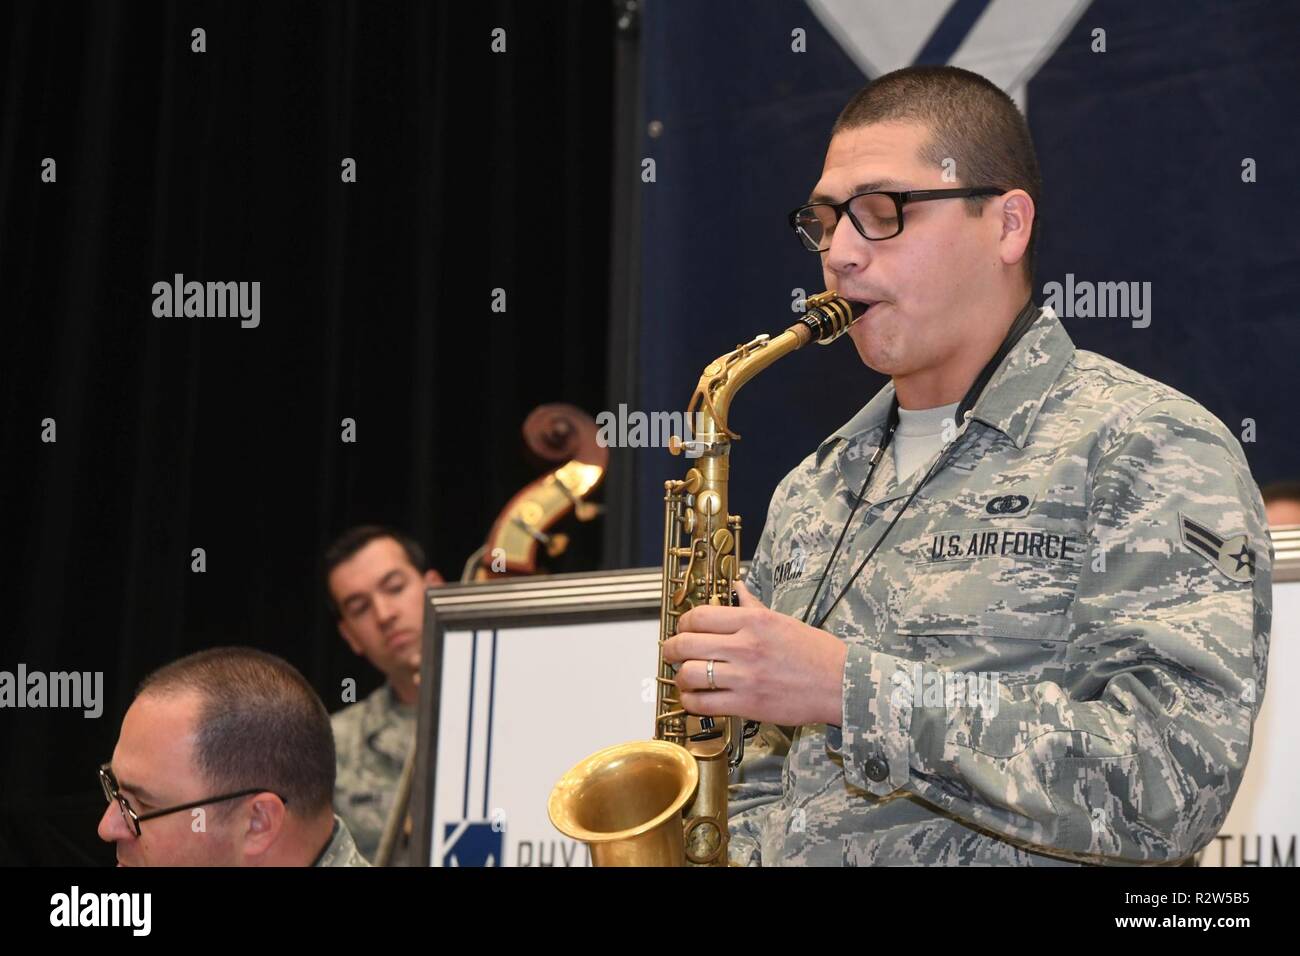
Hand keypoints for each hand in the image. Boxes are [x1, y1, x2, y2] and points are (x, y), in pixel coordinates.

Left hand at [661, 579, 847, 726]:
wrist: (840, 683)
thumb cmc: (815, 652)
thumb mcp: (782, 620)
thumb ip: (752, 606)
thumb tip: (737, 588)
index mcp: (753, 622)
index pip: (699, 616)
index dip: (682, 624)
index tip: (683, 630)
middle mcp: (745, 646)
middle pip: (685, 644)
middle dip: (670, 650)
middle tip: (672, 654)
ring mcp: (744, 676)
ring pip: (689, 675)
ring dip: (680, 678)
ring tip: (685, 679)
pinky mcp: (747, 704)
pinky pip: (704, 704)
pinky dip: (691, 702)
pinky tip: (695, 698)